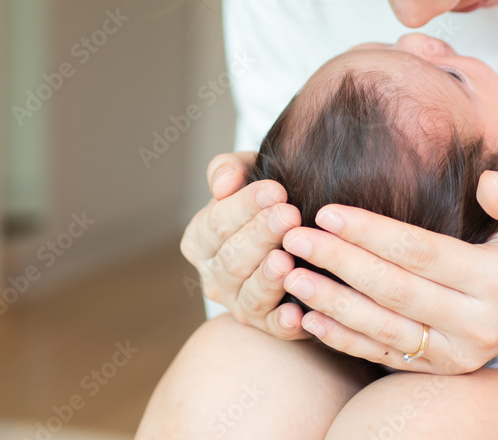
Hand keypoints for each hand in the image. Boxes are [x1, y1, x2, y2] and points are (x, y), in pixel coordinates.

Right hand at [180, 152, 310, 338]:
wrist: (296, 234)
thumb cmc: (268, 200)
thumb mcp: (247, 174)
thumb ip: (229, 169)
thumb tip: (223, 184)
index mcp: (200, 239)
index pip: (217, 222)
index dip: (245, 206)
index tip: (275, 189)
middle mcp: (213, 276)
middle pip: (233, 259)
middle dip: (261, 236)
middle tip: (289, 215)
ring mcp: (238, 304)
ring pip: (250, 294)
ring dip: (268, 278)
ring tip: (286, 260)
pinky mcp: (267, 325)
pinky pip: (272, 328)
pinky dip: (282, 323)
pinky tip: (296, 314)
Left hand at [279, 171, 497, 372]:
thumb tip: (490, 184)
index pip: (422, 252)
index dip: (372, 232)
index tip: (327, 211)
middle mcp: (477, 325)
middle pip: (394, 290)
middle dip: (339, 263)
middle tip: (295, 237)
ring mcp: (455, 354)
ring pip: (382, 328)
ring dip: (331, 303)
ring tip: (291, 274)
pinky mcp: (436, 370)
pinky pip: (382, 355)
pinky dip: (342, 339)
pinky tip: (308, 317)